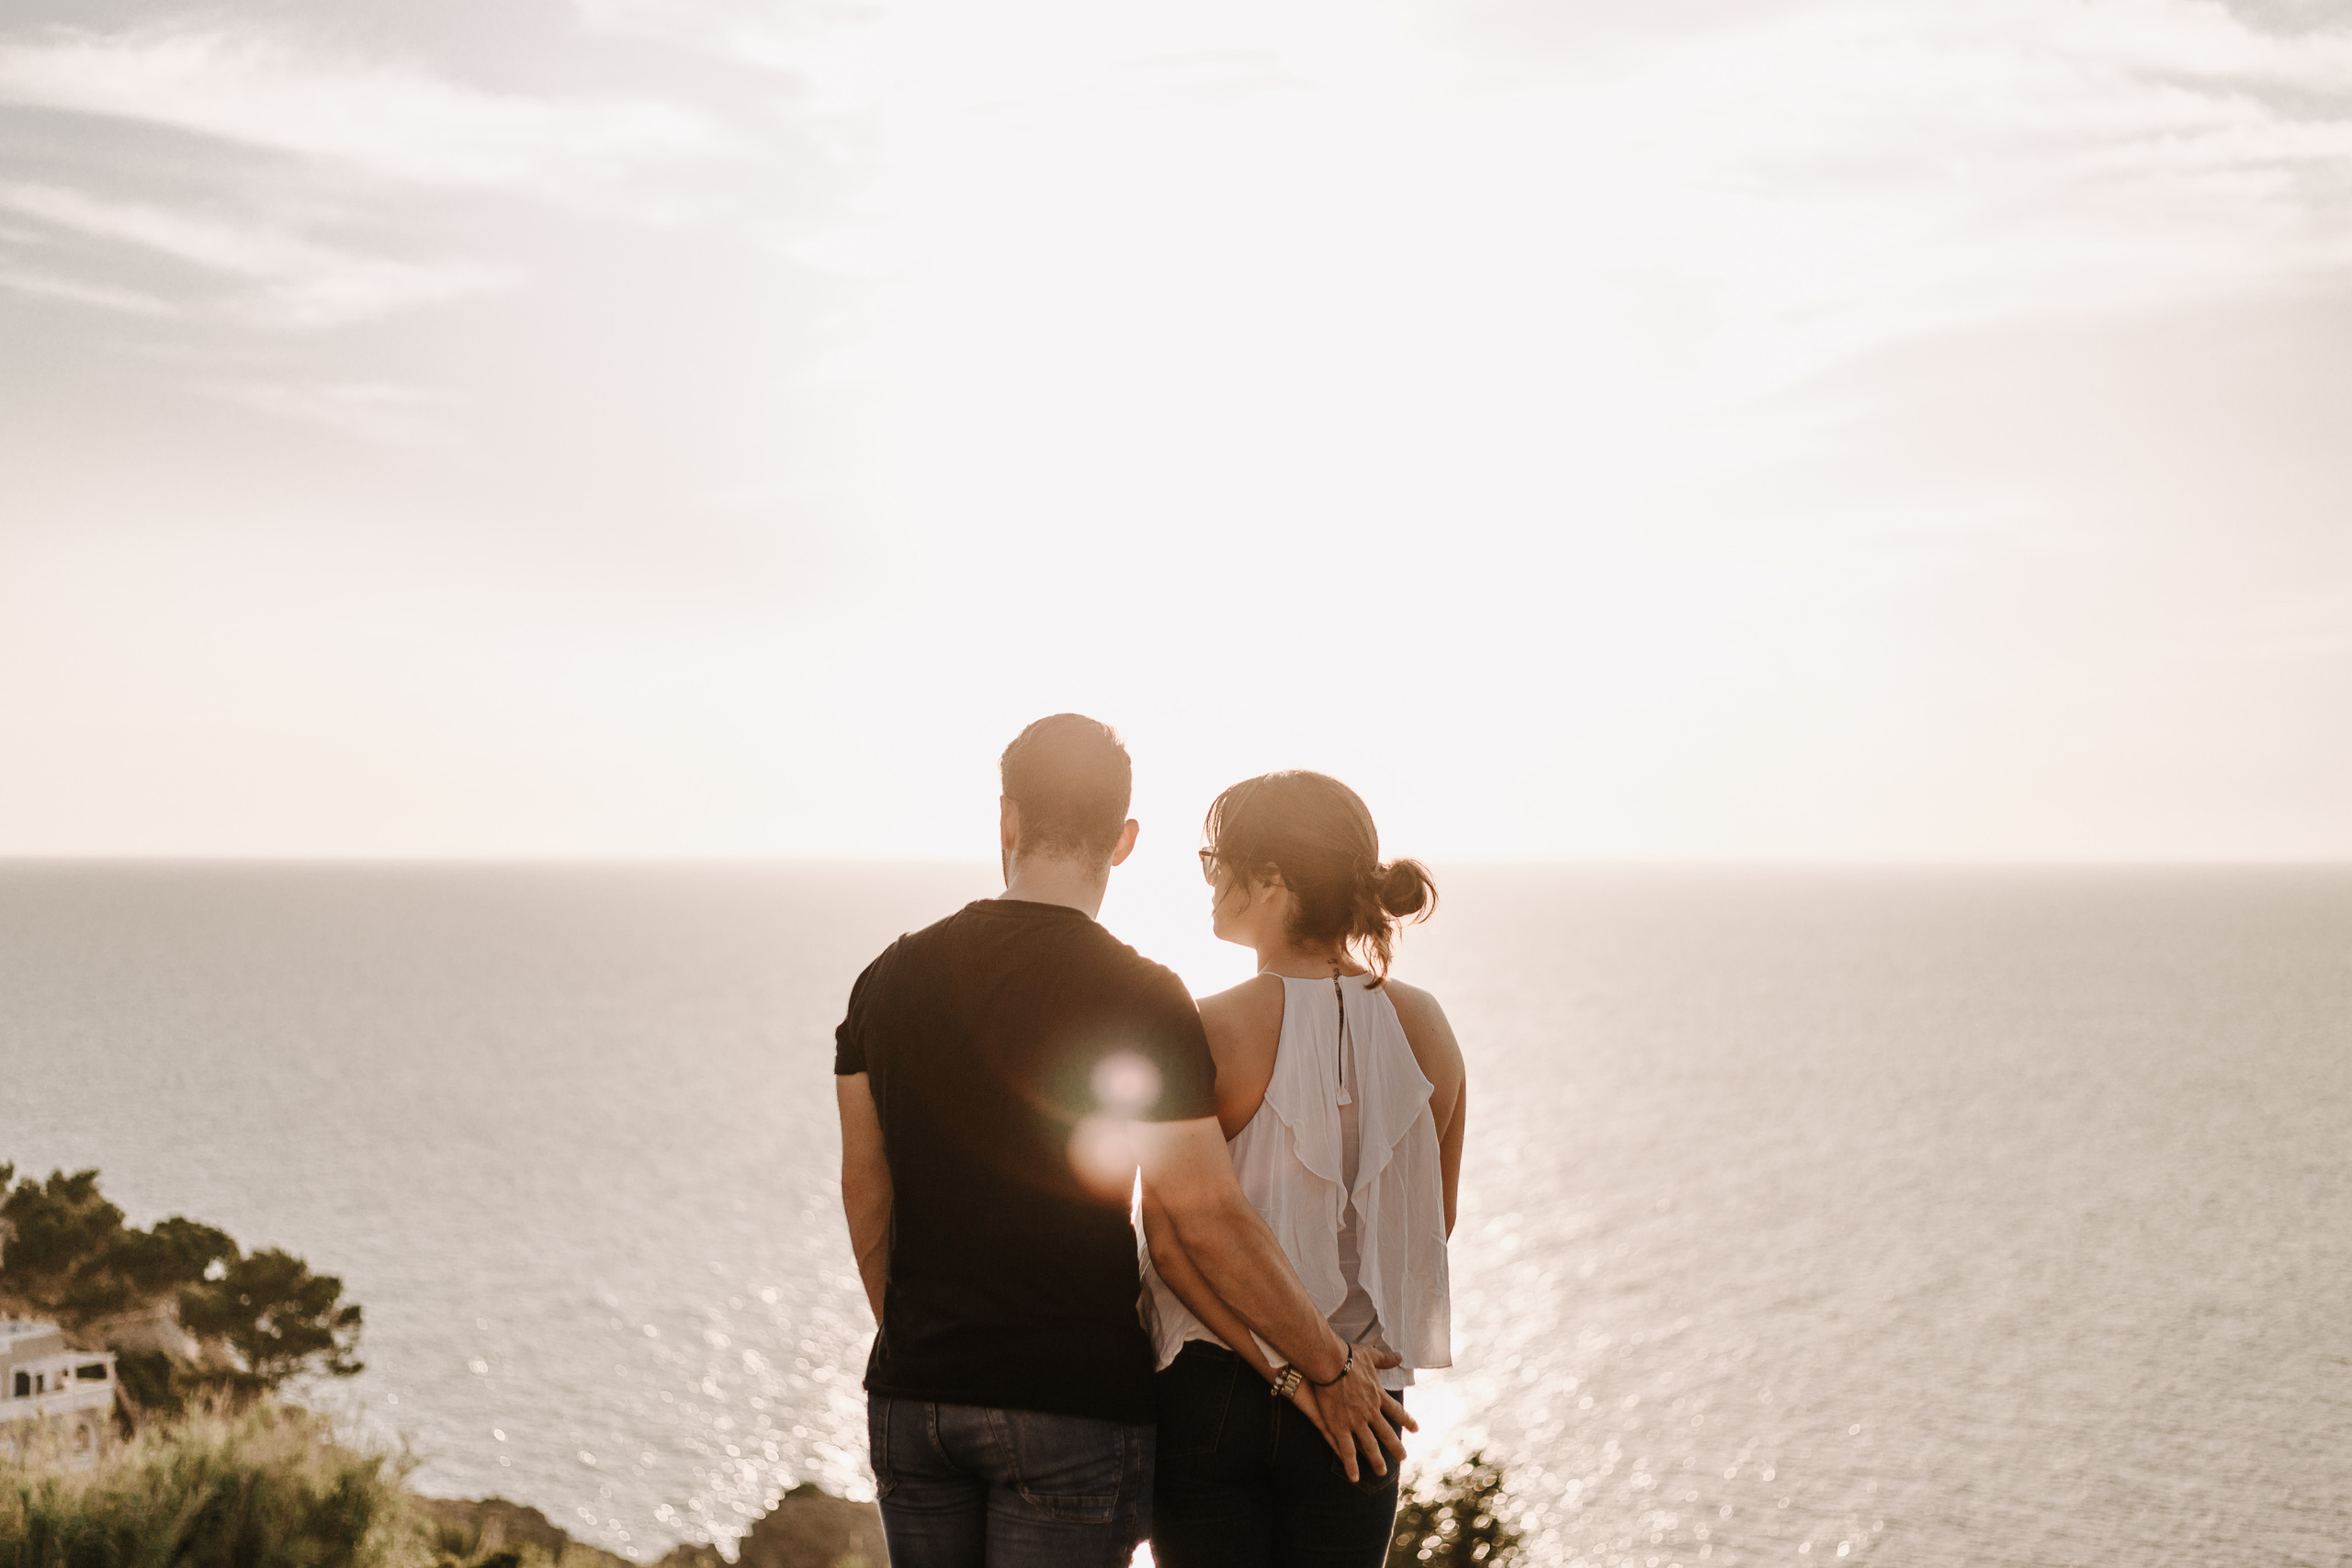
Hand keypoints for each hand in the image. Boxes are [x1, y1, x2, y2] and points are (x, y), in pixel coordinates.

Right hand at [1296, 1346, 1414, 1481]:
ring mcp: (1356, 1421)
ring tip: (1382, 1472)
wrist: (1330, 1363)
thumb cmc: (1348, 1356)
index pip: (1396, 1411)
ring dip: (1376, 1460)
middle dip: (1395, 1446)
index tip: (1415, 1429)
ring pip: (1369, 1445)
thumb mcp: (1370, 1355)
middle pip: (1385, 1432)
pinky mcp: (1339, 1426)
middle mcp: (1370, 1411)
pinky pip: (1346, 1450)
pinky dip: (1351, 1464)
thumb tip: (1400, 1355)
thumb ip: (1385, 1359)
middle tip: (1403, 1458)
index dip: (1406, 1420)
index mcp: (1377, 1395)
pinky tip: (1355, 1477)